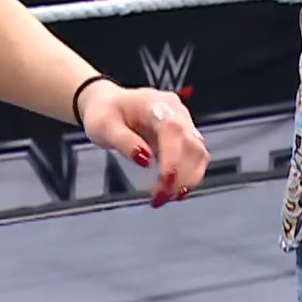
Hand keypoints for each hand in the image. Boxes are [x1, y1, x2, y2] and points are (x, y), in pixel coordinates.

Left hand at [77, 83, 209, 206]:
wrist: (108, 103)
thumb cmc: (104, 113)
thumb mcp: (104, 126)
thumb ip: (124, 141)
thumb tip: (145, 160)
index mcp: (157, 104)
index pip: (173, 130)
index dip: (173, 158)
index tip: (164, 182)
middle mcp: (177, 112)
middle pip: (191, 145)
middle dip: (180, 176)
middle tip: (157, 198)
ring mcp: (184, 124)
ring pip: (198, 155)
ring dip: (186, 180)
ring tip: (162, 197)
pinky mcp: (184, 138)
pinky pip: (194, 159)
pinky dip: (187, 178)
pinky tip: (172, 191)